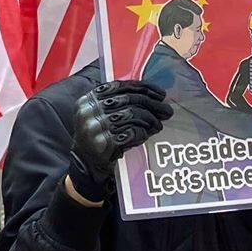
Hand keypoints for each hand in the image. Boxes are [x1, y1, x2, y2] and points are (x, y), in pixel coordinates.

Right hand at [65, 80, 172, 201]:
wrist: (84, 164)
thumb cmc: (98, 136)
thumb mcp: (101, 115)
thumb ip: (119, 103)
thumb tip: (152, 97)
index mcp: (89, 99)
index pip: (120, 86)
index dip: (143, 88)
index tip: (160, 94)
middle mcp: (90, 110)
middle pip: (128, 100)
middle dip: (152, 104)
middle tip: (167, 110)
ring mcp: (95, 127)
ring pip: (131, 114)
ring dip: (149, 119)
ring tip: (158, 125)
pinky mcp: (103, 143)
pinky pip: (131, 132)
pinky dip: (142, 133)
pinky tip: (146, 135)